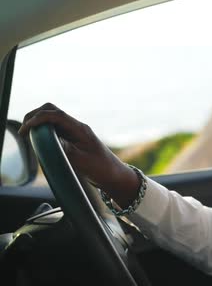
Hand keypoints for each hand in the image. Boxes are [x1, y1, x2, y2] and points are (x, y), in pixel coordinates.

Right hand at [19, 103, 139, 205]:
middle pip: (52, 111)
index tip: (26, 128)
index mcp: (80, 129)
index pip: (56, 115)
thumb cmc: (101, 168)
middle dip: (35, 116)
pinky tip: (37, 141)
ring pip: (52, 119)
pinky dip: (43, 131)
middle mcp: (76, 127)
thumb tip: (49, 140)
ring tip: (27, 135)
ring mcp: (74, 132)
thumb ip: (66, 150)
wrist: (113, 175)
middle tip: (24, 130)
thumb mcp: (82, 161)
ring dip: (38, 122)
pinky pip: (54, 129)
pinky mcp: (71, 139)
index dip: (38, 118)